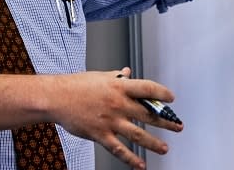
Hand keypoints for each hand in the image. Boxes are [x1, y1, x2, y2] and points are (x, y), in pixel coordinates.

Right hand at [51, 67, 182, 169]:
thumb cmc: (76, 85)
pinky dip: (131, 159)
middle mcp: (118, 104)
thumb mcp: (100, 76)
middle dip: (166, 122)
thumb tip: (127, 73)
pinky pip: (119, 150)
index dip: (162, 93)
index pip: (147, 89)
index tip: (171, 99)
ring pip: (138, 135)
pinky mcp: (101, 134)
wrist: (56, 97)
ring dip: (154, 143)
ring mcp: (110, 121)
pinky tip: (140, 164)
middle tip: (177, 126)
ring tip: (164, 148)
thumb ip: (116, 76)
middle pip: (148, 114)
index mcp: (118, 87)